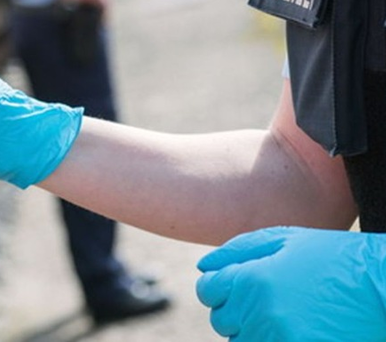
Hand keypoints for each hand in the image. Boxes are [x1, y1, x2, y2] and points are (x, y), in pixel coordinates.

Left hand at [196, 226, 385, 340]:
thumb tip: (204, 268)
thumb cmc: (334, 258)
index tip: (237, 283)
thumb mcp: (287, 240)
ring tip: (285, 313)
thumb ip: (238, 250)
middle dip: (236, 308)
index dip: (219, 286)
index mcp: (252, 280)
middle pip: (222, 320)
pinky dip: (271, 340)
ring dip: (253, 330)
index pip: (208, 290)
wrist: (384, 288)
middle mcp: (260, 315)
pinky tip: (294, 328)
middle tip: (266, 298)